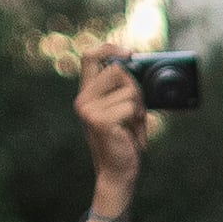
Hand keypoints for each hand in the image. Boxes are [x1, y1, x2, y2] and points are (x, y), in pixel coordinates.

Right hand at [76, 46, 146, 220]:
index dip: (109, 48)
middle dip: (136, 88)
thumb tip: (134, 63)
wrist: (119, 173)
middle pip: (117, 70)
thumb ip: (123, 88)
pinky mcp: (100, 120)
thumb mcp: (123, 110)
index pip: (90, 57)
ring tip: (133, 127)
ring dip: (140, 108)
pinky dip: (139, 120)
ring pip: (129, 89)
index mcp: (86, 94)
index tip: (130, 52)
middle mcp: (83, 99)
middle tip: (138, 112)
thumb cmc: (124, 142)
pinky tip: (132, 135)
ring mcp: (89, 109)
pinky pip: (131, 106)